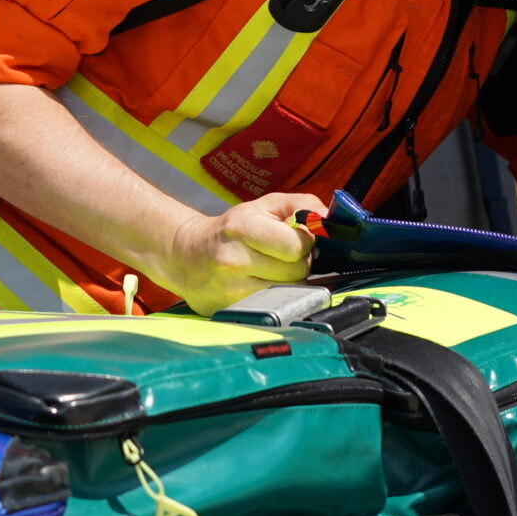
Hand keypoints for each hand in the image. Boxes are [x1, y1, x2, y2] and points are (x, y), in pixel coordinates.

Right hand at [145, 191, 323, 313]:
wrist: (186, 255)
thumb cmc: (231, 229)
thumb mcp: (263, 205)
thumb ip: (302, 205)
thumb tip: (330, 219)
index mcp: (242, 228)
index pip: (297, 247)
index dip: (305, 243)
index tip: (296, 240)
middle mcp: (234, 260)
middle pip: (296, 272)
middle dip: (299, 264)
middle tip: (284, 256)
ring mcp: (231, 290)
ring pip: (289, 293)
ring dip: (289, 283)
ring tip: (273, 270)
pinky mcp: (230, 310)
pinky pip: (273, 307)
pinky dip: (276, 298)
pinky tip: (262, 285)